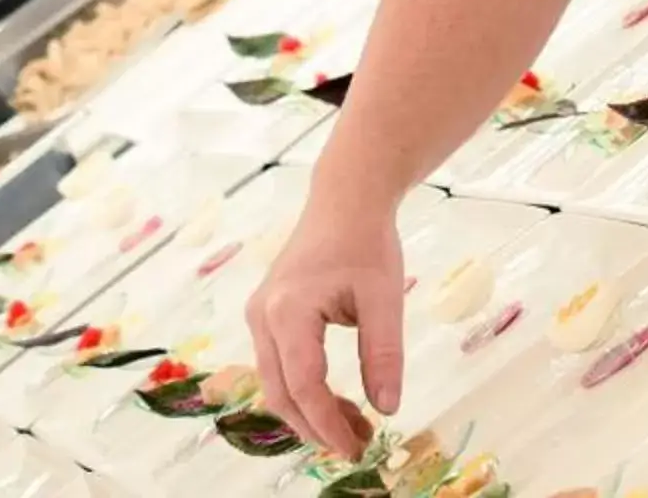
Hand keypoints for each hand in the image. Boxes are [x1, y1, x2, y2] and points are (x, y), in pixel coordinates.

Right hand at [245, 194, 403, 459]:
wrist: (344, 199)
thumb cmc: (366, 241)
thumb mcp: (385, 297)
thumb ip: (383, 354)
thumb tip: (388, 409)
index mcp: (288, 311)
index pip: (303, 386)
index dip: (327, 424)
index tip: (356, 449)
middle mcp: (262, 317)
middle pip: (280, 393)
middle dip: (316, 427)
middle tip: (358, 446)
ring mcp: (259, 316)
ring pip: (276, 384)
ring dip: (311, 413)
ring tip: (355, 427)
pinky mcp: (266, 316)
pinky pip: (278, 367)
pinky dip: (304, 392)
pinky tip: (338, 402)